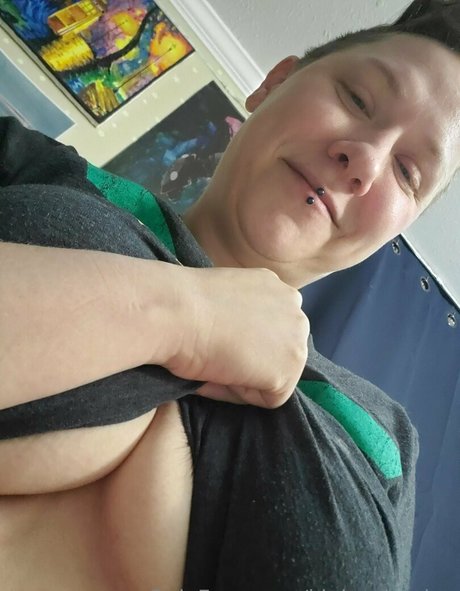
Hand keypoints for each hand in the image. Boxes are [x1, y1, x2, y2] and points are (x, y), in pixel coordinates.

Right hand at [162, 267, 309, 408]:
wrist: (174, 311)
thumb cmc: (184, 303)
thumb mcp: (223, 298)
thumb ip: (243, 315)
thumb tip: (238, 343)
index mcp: (277, 287)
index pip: (271, 328)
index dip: (242, 343)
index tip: (216, 345)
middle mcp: (295, 308)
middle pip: (278, 350)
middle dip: (251, 360)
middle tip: (215, 360)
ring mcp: (296, 339)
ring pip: (276, 374)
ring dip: (247, 378)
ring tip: (214, 367)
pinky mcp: (288, 369)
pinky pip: (268, 398)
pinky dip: (241, 395)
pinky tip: (217, 376)